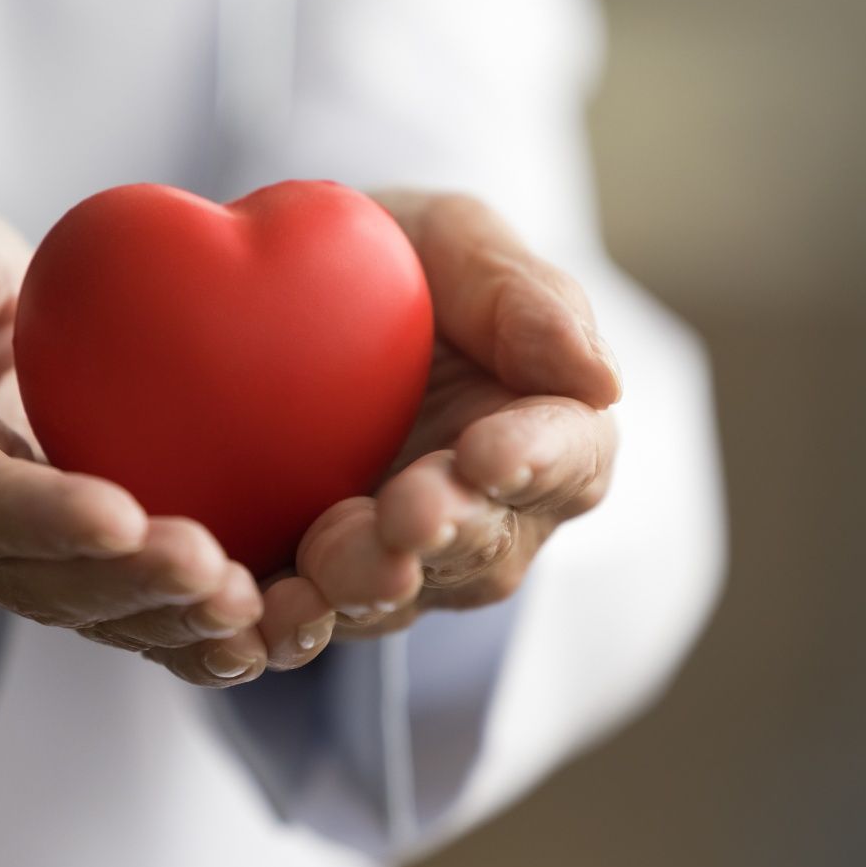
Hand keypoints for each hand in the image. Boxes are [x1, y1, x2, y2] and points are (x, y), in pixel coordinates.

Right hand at [0, 186, 312, 685]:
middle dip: (129, 584)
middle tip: (215, 572)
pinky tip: (268, 631)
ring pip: (93, 611)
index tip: (120, 514)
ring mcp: (12, 560)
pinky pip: (131, 608)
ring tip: (254, 612)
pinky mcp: (71, 563)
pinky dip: (193, 629)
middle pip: (38, 580)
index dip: (41, 517)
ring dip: (172, 620)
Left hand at [289, 190, 621, 638]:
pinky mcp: (315, 585)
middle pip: (484, 544)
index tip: (488, 452)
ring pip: (401, 594)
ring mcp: (402, 559)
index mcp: (545, 430)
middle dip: (445, 530)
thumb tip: (604, 382)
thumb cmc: (393, 258)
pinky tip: (261, 612)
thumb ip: (525, 298)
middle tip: (406, 514)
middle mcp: (486, 514)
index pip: (568, 459)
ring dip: (366, 583)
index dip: (534, 462)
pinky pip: (310, 622)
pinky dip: (288, 625)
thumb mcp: (452, 240)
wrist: (279, 293)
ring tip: (327, 560)